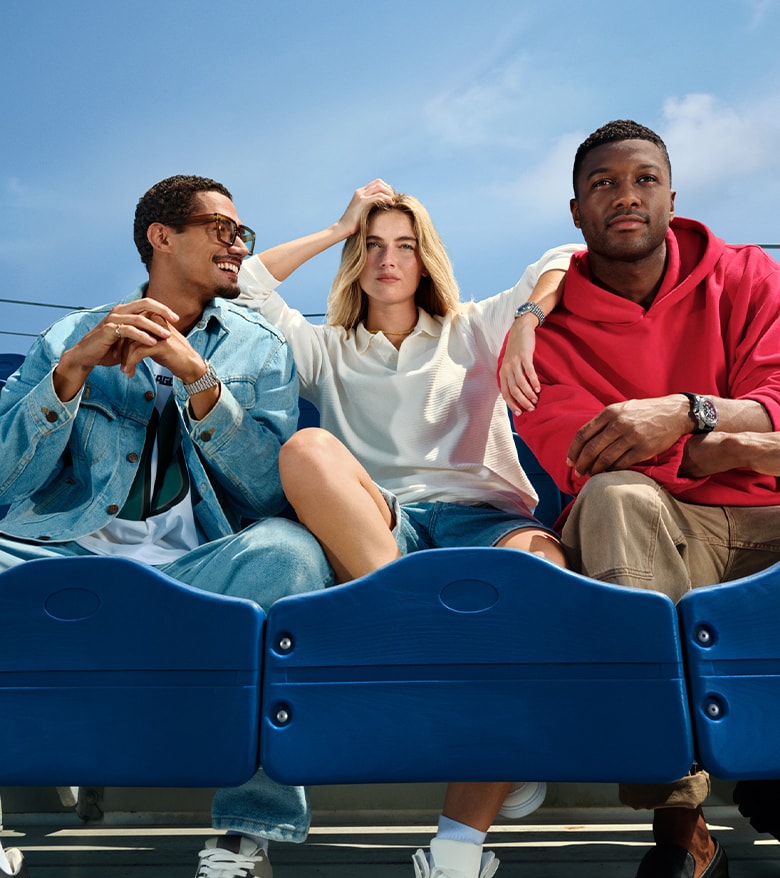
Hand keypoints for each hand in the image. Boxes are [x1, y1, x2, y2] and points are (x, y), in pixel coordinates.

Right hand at [54, 299, 178, 399]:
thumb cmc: (109, 349)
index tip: (176, 318)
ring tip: (167, 336)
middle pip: (145, 304)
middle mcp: (119, 311)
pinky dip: (142, 336)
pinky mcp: (108, 330)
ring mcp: (113, 319)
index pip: (147, 303)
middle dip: (162, 311)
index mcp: (125, 311)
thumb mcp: (129, 341)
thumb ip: (143, 335)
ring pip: (138, 318)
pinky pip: (129, 330)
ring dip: (154, 327)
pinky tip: (152, 343)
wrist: (87, 357)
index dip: (162, 308)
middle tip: (176, 320)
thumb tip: (163, 335)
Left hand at [118, 312, 202, 381]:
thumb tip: (124, 337)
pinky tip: (129, 371)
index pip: (130, 324)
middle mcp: (156, 322)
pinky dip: (131, 363)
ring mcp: (159, 333)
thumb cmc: (173, 355)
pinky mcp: (161, 345)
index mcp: (154, 317)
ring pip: (131, 343)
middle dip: (120, 348)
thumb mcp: (156, 340)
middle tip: (115, 360)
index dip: (120, 338)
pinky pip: (138, 352)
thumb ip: (143, 335)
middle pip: (128, 332)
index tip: (116, 351)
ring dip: (125, 358)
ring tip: (124, 370)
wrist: (191, 366)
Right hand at [335, 179, 394, 236]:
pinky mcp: (362, 202)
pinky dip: (386, 198)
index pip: (376, 183)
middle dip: (389, 189)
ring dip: (389, 193)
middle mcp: (360, 192)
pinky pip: (378, 196)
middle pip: (379, 182)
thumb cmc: (353, 224)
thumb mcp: (363, 212)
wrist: (342, 228)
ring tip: (394, 201)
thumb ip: (370, 207)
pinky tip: (391, 203)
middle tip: (395, 198)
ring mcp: (360, 196)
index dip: (386, 188)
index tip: (392, 196)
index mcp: (360, 193)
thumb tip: (382, 208)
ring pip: (379, 187)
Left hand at [499, 314, 540, 413]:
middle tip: (531, 408)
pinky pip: (529, 372)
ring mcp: (515, 362)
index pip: (505, 393)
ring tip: (536, 399)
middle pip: (514, 390)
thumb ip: (512, 377)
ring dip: (529, 393)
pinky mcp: (524, 356)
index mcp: (502, 373)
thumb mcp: (510, 364)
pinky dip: (534, 381)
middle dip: (522, 401)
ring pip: (521, 383)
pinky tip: (538, 388)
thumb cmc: (517, 350)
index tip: (520, 413)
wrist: (520, 329)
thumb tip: (519, 394)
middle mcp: (506, 369)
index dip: (512, 404)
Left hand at [567, 395, 689, 476]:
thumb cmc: (644, 412)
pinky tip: (607, 474)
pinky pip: (621, 464)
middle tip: (577, 473)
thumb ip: (604, 421)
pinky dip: (611, 471)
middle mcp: (619, 424)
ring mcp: (631, 437)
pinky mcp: (643, 449)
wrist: (675, 413)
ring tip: (590, 475)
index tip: (569, 461)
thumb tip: (584, 440)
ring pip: (604, 459)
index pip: (583, 434)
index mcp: (610, 412)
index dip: (573, 450)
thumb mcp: (622, 409)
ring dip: (594, 470)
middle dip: (581, 464)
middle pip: (591, 449)